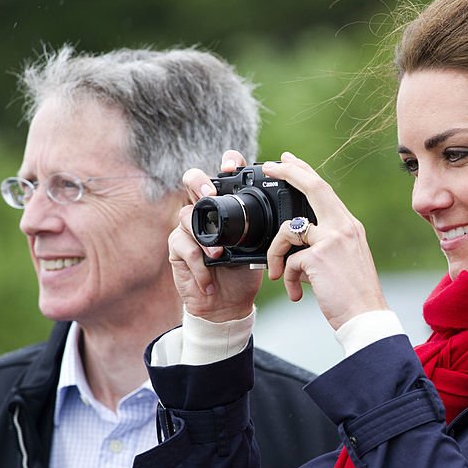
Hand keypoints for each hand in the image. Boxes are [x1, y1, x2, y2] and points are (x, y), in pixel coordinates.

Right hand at [172, 151, 263, 321]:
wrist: (228, 304)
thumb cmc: (245, 273)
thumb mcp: (261, 249)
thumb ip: (268, 230)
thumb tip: (290, 217)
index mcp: (227, 206)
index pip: (224, 175)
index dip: (226, 163)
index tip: (233, 167)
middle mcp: (205, 211)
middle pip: (192, 180)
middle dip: (199, 181)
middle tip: (210, 193)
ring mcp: (188, 228)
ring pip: (186, 215)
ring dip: (204, 238)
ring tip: (218, 255)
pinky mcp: (177, 249)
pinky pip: (184, 247)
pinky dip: (199, 265)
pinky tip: (209, 278)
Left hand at [261, 151, 388, 330]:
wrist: (366, 317)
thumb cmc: (354, 295)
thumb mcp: (344, 261)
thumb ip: (325, 246)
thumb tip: (297, 247)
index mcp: (350, 227)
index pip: (325, 190)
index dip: (304, 172)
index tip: (287, 160)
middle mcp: (344, 227)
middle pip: (313, 187)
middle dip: (288, 172)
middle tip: (269, 166)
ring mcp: (332, 240)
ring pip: (288, 230)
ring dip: (276, 253)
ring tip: (278, 273)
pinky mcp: (318, 257)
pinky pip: (289, 261)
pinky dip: (288, 278)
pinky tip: (297, 293)